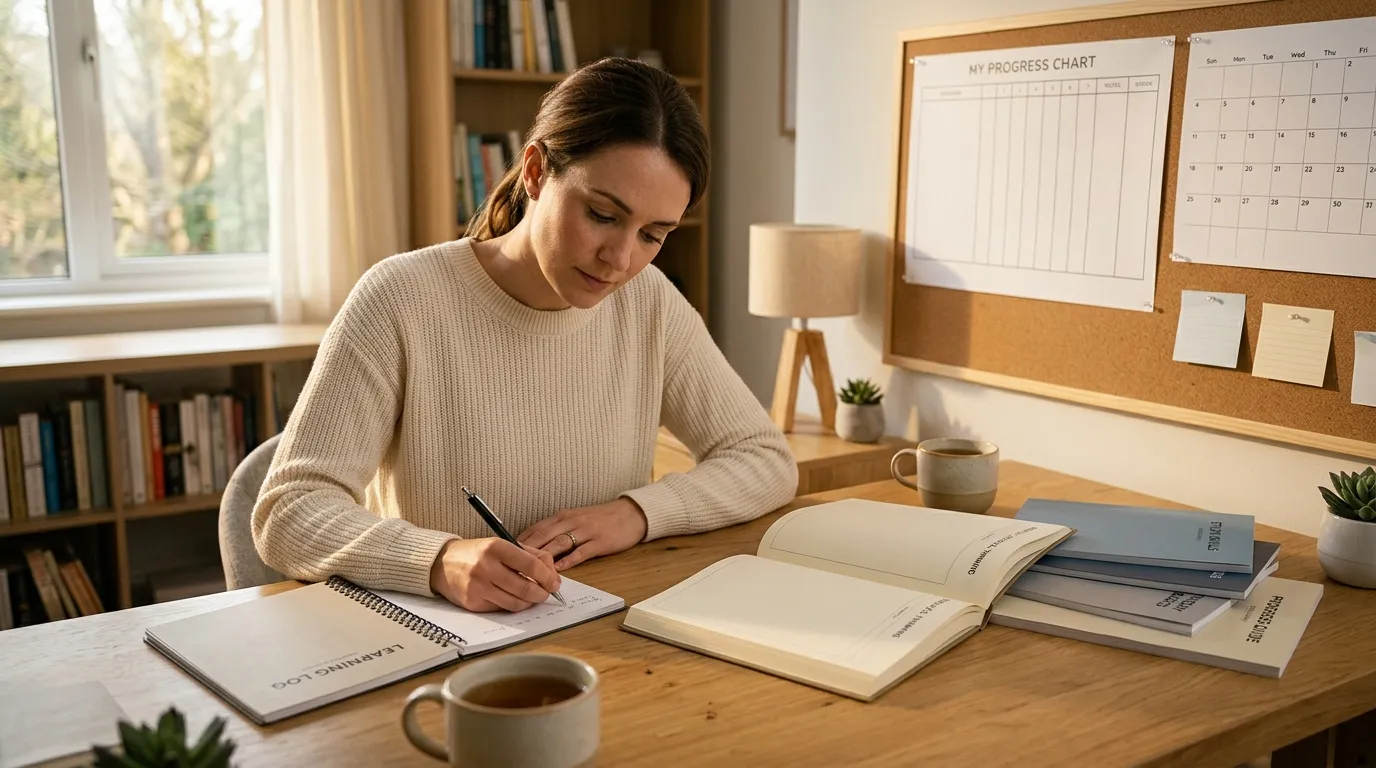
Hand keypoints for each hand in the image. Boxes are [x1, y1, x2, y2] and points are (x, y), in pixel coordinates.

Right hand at [429, 537, 561, 611]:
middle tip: (545, 593)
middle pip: (525, 588)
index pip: (531, 565)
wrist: (442, 563)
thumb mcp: (502, 545)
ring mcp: (478, 587)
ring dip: (528, 603)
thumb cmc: (477, 553)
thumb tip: (553, 574)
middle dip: (542, 594)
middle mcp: (486, 567)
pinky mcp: (472, 603)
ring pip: (515, 603)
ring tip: (530, 596)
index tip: (555, 583)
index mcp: (496, 547)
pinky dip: (511, 606)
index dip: (547, 577)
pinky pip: (501, 609)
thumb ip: (531, 555)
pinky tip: (510, 598)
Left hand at [517, 497, 647, 570]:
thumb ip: (557, 530)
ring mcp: (586, 531)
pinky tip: (559, 570)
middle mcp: (571, 521)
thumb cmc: (601, 519)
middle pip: (544, 536)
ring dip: (544, 558)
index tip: (505, 554)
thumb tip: (535, 546)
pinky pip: (581, 551)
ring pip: (559, 543)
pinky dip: (569, 561)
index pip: (536, 529)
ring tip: (530, 571)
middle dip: (526, 551)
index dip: (520, 542)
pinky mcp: (600, 541)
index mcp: (563, 516)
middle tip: (511, 565)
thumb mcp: (576, 519)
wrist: (630, 513)